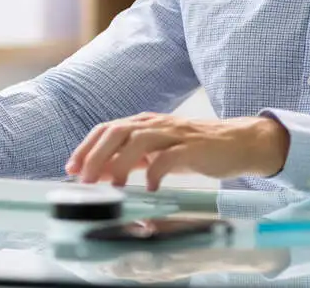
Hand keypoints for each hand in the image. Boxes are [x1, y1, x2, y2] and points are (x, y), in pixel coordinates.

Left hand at [65, 113, 289, 190]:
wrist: (238, 142)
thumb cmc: (195, 148)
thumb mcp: (158, 151)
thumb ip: (132, 159)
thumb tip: (101, 173)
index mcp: (144, 123)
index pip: (107, 128)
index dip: (87, 147)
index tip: (71, 167)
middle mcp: (155, 123)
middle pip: (117, 131)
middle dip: (96, 154)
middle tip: (84, 179)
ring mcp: (174, 133)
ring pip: (138, 139)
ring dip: (120, 163)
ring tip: (112, 185)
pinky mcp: (193, 146)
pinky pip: (170, 157)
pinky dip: (156, 172)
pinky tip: (149, 187)